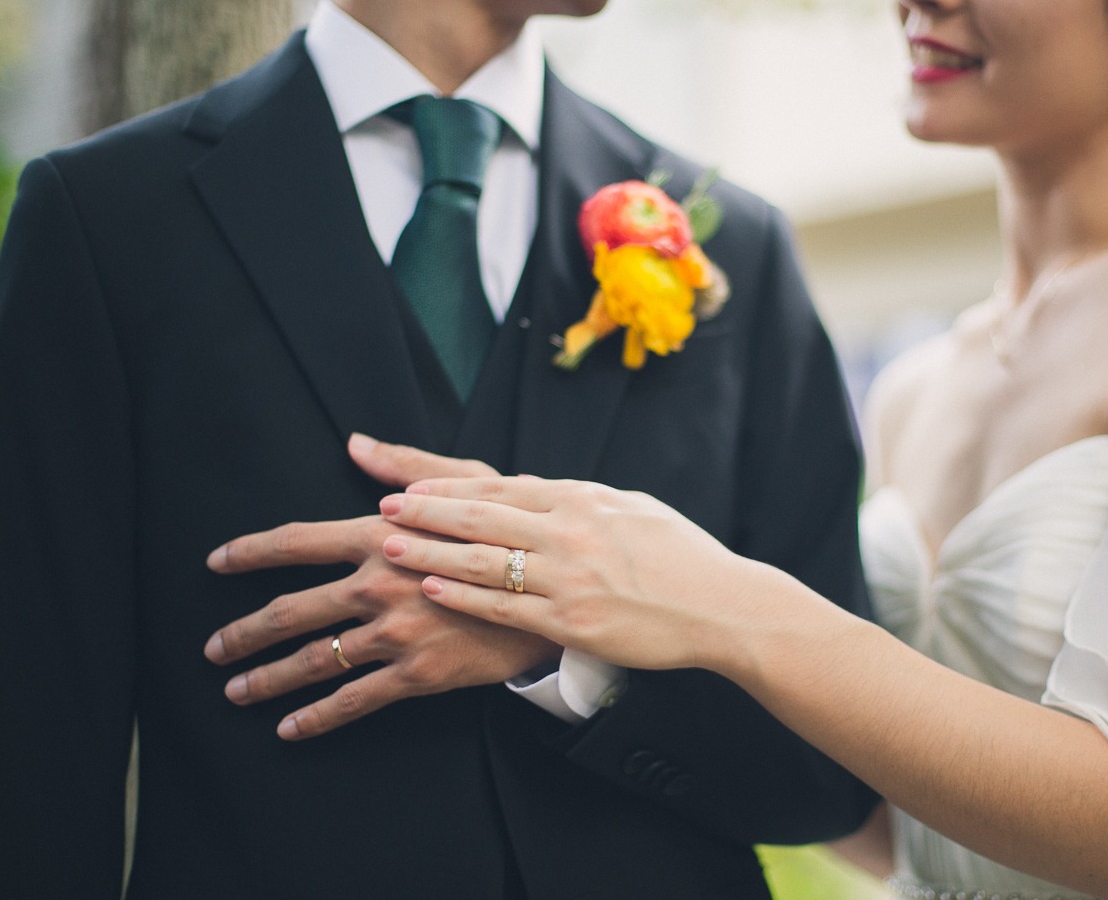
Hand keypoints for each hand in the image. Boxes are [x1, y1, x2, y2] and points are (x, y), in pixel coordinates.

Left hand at [203, 435, 559, 739]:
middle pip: (291, 611)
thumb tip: (355, 443)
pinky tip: (289, 728)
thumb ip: (407, 467)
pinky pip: (354, 701)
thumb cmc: (514, 529)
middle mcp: (380, 584)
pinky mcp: (419, 673)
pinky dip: (315, 717)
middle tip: (212, 648)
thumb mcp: (469, 483)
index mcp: (383, 535)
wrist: (562, 589)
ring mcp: (396, 632)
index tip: (216, 562)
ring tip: (235, 691)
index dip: (250, 552)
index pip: (297, 542)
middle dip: (243, 633)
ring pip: (314, 660)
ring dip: (266, 679)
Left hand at [377, 475, 785, 674]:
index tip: (411, 487)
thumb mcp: (632, 507)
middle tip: (385, 510)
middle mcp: (569, 533)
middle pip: (482, 517)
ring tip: (393, 549)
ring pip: (485, 562)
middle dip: (427, 512)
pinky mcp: (573, 622)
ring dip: (433, 553)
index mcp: (582, 499)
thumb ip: (580, 497)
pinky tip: (436, 590)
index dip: (449, 488)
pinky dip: (466, 598)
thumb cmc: (681, 555)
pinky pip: (507, 609)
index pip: (500, 488)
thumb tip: (536, 485)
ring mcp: (569, 578)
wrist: (721, 605)